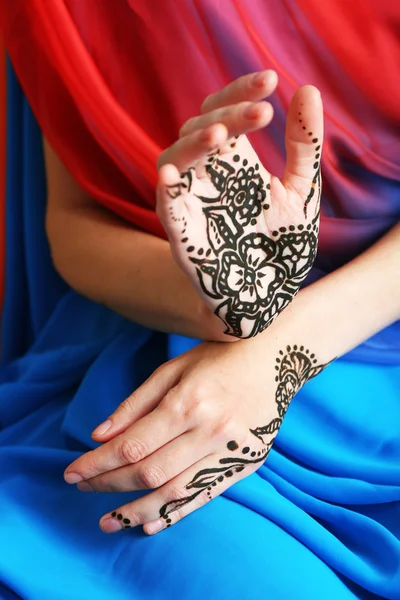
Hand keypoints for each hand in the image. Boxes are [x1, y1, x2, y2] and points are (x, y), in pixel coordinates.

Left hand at [64, 334, 328, 535]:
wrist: (278, 357)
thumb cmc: (220, 355)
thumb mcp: (174, 368)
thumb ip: (136, 403)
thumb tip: (99, 436)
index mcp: (189, 401)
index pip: (133, 445)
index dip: (98, 463)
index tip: (73, 472)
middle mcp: (210, 430)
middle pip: (149, 471)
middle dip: (109, 484)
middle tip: (82, 488)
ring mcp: (232, 450)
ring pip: (175, 492)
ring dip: (136, 511)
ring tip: (108, 521)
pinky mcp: (247, 463)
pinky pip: (206, 496)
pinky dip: (175, 513)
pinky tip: (149, 523)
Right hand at [156, 71, 323, 338]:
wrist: (271, 296)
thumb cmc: (282, 245)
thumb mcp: (300, 191)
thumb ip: (303, 146)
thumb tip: (307, 89)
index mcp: (233, 163)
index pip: (223, 112)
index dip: (239, 92)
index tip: (271, 79)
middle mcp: (207, 177)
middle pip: (200, 129)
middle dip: (227, 116)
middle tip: (262, 112)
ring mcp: (191, 202)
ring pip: (174, 158)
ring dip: (194, 145)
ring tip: (222, 137)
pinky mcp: (181, 233)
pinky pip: (164, 205)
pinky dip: (166, 188)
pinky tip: (174, 175)